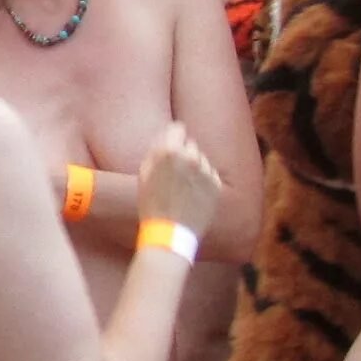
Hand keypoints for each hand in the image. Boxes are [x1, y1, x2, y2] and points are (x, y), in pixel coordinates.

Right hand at [137, 122, 221, 238]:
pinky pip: (210, 173)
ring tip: (183, 187)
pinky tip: (192, 194)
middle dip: (183, 154)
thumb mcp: (143, 175)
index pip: (178, 128)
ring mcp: (206, 171)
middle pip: (190, 144)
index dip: (173, 136)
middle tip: (174, 172)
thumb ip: (155, 152)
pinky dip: (203, 180)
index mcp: (169, 152)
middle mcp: (190, 157)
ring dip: (194, 167)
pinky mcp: (216, 184)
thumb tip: (165, 139)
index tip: (171, 145)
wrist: (171, 233)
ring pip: (201, 159)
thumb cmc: (152, 205)